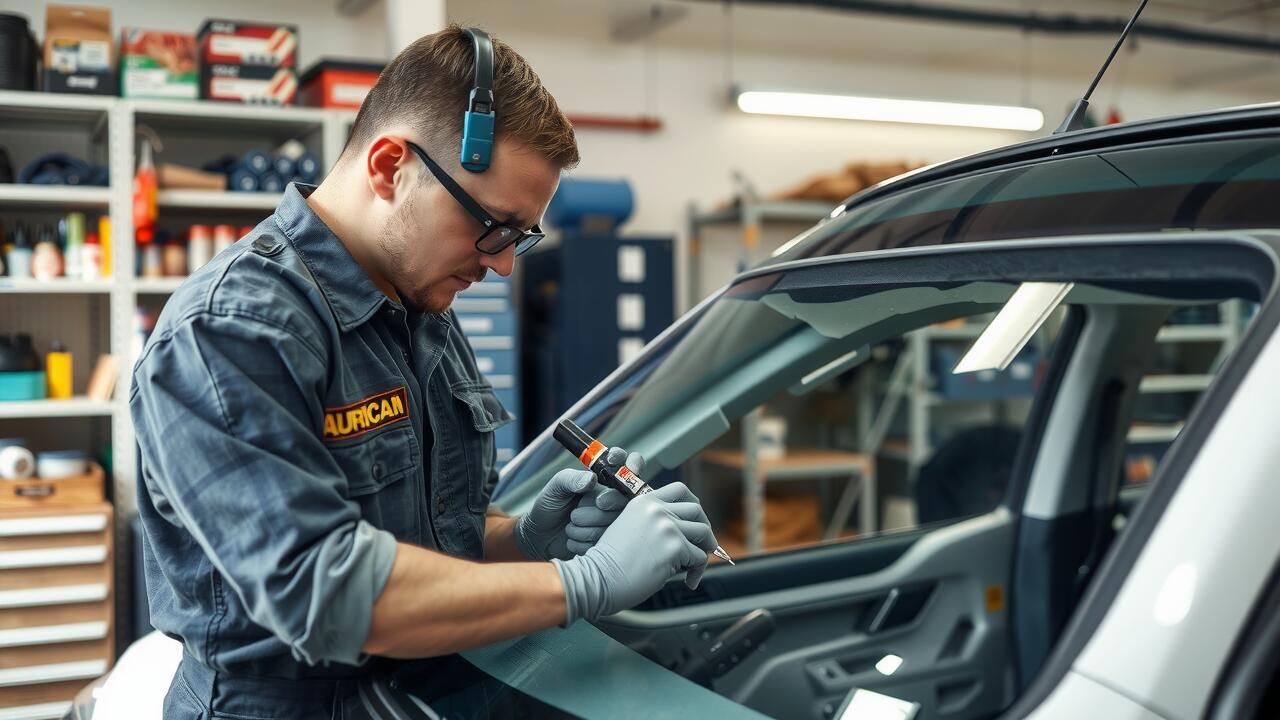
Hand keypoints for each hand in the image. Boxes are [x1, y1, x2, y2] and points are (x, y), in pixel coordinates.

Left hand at [514, 448, 640, 560]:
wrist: (541, 534)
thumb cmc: (550, 504)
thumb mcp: (556, 486)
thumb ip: (571, 479)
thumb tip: (591, 479)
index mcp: (605, 480)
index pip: (628, 465)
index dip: (630, 462)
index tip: (613, 462)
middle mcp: (613, 498)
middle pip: (625, 498)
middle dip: (608, 500)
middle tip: (598, 502)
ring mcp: (612, 520)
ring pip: (615, 522)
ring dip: (588, 524)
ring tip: (571, 523)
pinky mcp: (608, 540)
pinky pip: (607, 541)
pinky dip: (585, 540)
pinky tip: (573, 537)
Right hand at [553, 482, 718, 624]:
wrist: (596, 578)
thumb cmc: (609, 562)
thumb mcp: (629, 528)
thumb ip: (654, 523)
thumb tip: (687, 533)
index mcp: (644, 501)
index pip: (681, 490)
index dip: (694, 506)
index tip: (697, 521)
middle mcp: (656, 509)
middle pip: (697, 510)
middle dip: (704, 530)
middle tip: (702, 548)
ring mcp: (666, 526)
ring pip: (703, 533)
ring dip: (701, 553)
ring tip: (691, 569)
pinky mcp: (674, 546)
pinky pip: (699, 557)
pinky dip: (697, 571)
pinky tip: (687, 580)